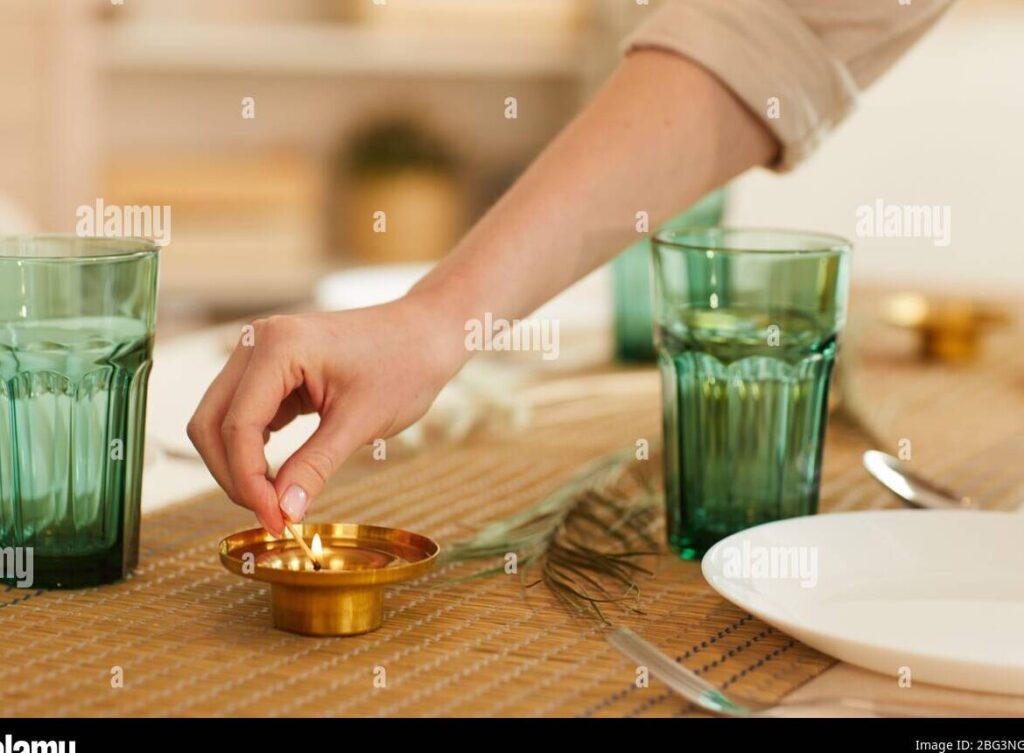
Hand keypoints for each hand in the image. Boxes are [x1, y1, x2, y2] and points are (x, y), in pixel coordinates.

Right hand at [187, 296, 464, 534]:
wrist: (425, 335)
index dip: (248, 482)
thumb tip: (283, 512)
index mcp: (277, 346)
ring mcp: (260, 354)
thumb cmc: (403, 365)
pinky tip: (278, 477)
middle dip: (234, 476)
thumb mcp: (361, 421)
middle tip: (272, 516)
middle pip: (211, 424)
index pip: (237, 427)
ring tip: (276, 501)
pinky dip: (252, 449)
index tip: (276, 521)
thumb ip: (315, 466)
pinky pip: (242, 416)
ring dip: (239, 465)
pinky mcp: (270, 371)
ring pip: (220, 422)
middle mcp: (257, 343)